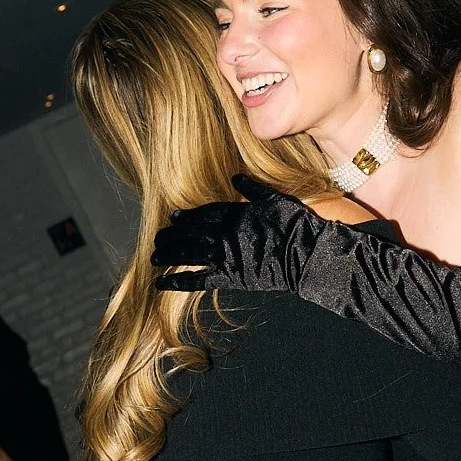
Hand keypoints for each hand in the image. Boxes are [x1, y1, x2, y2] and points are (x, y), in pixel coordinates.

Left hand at [152, 177, 315, 289]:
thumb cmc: (295, 224)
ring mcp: (224, 255)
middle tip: (157, 238)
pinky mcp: (229, 277)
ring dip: (169, 255)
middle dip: (172, 236)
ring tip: (154, 256)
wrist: (306, 252)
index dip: (186, 216)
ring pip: (188, 253)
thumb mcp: (274, 199)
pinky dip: (177, 281)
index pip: (203, 214)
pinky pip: (197, 279)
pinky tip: (160, 282)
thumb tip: (236, 177)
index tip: (173, 217)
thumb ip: (253, 189)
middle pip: (190, 233)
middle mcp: (223, 233)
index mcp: (234, 213)